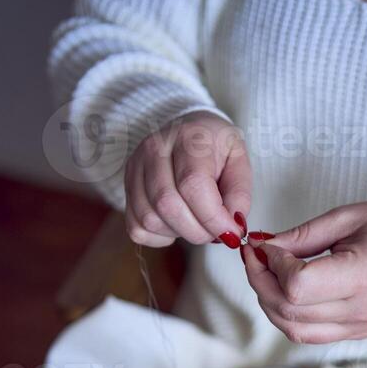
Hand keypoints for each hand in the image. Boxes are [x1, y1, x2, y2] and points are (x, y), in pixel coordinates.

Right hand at [124, 111, 251, 247]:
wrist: (188, 130)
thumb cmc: (215, 148)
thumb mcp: (239, 163)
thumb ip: (239, 195)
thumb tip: (231, 227)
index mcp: (189, 137)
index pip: (193, 185)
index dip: (213, 218)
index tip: (231, 233)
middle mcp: (154, 149)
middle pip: (168, 205)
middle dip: (198, 231)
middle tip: (215, 232)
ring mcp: (135, 168)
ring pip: (150, 219)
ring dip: (179, 233)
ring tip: (196, 222)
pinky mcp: (126, 187)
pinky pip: (137, 228)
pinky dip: (160, 237)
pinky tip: (176, 223)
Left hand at [242, 200, 366, 343]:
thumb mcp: (347, 217)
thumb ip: (301, 236)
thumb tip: (262, 248)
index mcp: (364, 276)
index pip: (298, 286)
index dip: (273, 265)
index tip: (269, 245)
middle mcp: (362, 310)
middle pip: (289, 310)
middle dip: (260, 281)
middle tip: (254, 255)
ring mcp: (359, 327)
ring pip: (292, 328)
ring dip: (268, 301)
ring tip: (265, 272)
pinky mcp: (356, 333)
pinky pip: (307, 334)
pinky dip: (286, 314)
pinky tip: (283, 290)